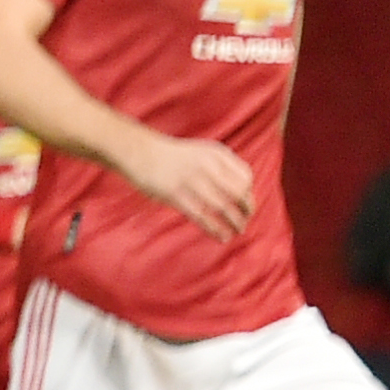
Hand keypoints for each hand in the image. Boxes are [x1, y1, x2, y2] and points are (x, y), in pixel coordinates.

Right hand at [123, 132, 255, 240]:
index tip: (244, 203)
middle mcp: (207, 166)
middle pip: (238, 192)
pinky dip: (215, 229)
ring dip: (234, 222)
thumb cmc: (172, 156)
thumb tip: (241, 192)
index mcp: (216, 154)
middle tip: (246, 220)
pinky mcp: (175, 195)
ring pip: (223, 207)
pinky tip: (221, 237)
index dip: (249, 192)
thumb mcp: (202, 152)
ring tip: (237, 232)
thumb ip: (221, 166)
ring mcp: (191, 181)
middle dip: (247, 210)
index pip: (245, 176)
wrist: (140, 152)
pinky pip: (202, 216)